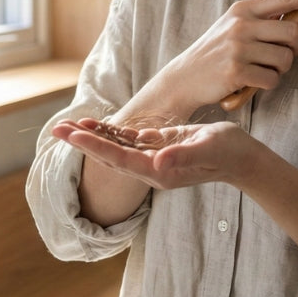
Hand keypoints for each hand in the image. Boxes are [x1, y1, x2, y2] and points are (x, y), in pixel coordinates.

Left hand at [53, 117, 252, 190]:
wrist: (242, 159)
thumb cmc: (228, 152)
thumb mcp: (207, 149)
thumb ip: (183, 156)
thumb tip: (158, 160)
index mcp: (159, 171)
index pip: (118, 158)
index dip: (94, 146)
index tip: (73, 135)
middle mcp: (151, 169)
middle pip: (108, 155)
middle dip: (82, 142)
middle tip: (55, 129)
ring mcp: (154, 160)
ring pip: (115, 148)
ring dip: (92, 136)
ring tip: (68, 125)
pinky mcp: (159, 149)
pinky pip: (129, 142)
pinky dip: (111, 133)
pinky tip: (97, 125)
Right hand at [150, 0, 297, 115]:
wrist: (184, 78)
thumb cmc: (216, 53)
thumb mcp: (234, 27)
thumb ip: (262, 21)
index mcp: (243, 10)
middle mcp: (241, 25)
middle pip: (293, 32)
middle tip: (293, 53)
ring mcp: (238, 48)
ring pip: (285, 59)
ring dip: (281, 69)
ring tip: (262, 69)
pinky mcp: (237, 71)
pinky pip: (273, 80)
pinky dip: (268, 84)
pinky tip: (252, 81)